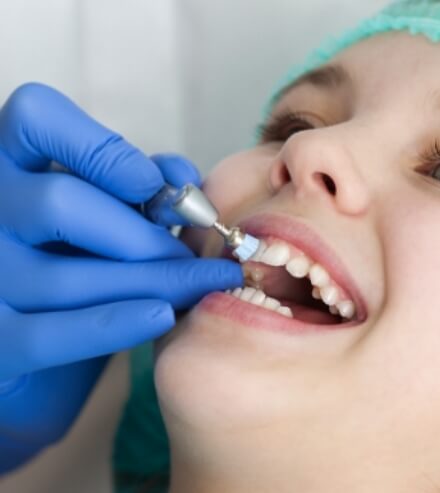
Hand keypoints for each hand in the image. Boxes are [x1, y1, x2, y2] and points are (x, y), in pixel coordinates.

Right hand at [0, 83, 242, 471]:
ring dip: (151, 275)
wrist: (27, 352)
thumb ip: (137, 191)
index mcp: (13, 169)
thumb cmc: (79, 271)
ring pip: (73, 271)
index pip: (36, 120)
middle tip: (197, 248)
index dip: (105, 148)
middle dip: (144, 231)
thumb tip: (181, 177)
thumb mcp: (103, 222)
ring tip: (198, 281)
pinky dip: (120, 316)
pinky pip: (58, 327)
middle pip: (67, 207)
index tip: (160, 185)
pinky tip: (160, 312)